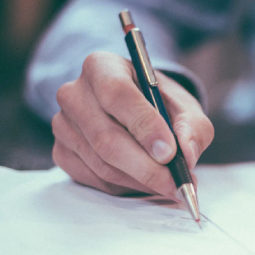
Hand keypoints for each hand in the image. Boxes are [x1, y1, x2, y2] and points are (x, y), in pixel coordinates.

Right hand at [52, 52, 212, 198]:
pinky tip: (147, 182)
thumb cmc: (161, 105)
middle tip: (177, 184)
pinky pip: (95, 179)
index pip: (117, 94)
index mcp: (102, 67)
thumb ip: (193, 127)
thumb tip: (187, 154)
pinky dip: (126, 187)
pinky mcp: (62, 153)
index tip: (170, 153)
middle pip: (107, 138)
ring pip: (103, 164)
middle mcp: (74, 93)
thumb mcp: (185, 107)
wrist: (138, 112)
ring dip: (141, 181)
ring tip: (170, 185)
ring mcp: (63, 125)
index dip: (144, 126)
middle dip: (147, 167)